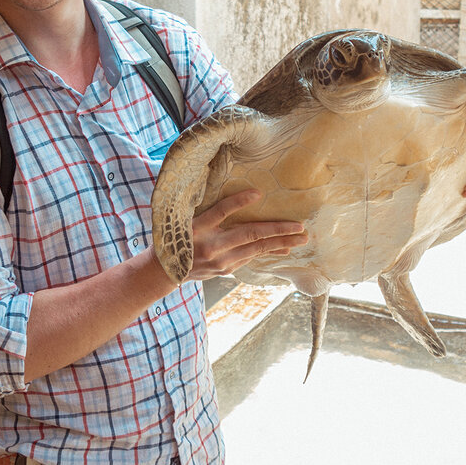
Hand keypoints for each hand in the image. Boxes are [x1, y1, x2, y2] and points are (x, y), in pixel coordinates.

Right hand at [186, 189, 307, 281]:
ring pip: (256, 250)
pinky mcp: (226, 270)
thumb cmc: (175, 238)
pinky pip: (251, 258)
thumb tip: (242, 194)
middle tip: (301, 228)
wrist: (164, 271)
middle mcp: (213, 247)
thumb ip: (211, 209)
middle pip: (250, 236)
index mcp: (200, 230)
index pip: (222, 212)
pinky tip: (282, 250)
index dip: (239, 202)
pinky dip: (268, 252)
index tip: (258, 193)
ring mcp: (221, 262)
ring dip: (280, 244)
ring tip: (300, 239)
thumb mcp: (188, 219)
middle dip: (278, 231)